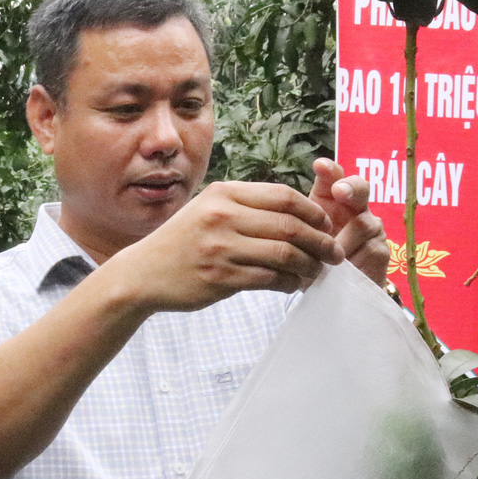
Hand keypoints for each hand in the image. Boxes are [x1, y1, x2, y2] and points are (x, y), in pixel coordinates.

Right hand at [100, 181, 340, 313]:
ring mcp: (220, 247)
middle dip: (320, 241)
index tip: (326, 226)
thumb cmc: (184, 241)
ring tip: (317, 272)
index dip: (313, 212)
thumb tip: (296, 211)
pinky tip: (294, 285)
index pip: (284, 196)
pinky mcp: (220, 277)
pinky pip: (269, 278)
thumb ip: (246, 205)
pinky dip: (289, 283)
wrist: (144, 273)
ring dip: (309, 265)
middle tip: (334, 253)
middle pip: (290, 225)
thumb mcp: (209, 209)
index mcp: (224, 193)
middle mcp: (222, 216)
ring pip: (284, 254)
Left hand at [310, 158, 391, 285]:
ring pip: (362, 224)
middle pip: (361, 188)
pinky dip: (353, 259)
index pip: (335, 177)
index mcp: (334, 201)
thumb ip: (298, 221)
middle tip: (339, 191)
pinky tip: (341, 268)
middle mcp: (356, 208)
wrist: (336, 290)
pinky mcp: (382, 251)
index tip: (319, 166)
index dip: (330, 170)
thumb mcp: (302, 239)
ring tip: (325, 255)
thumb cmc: (316, 256)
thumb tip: (282, 205)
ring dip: (342, 240)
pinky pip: (370, 249)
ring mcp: (372, 228)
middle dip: (350, 187)